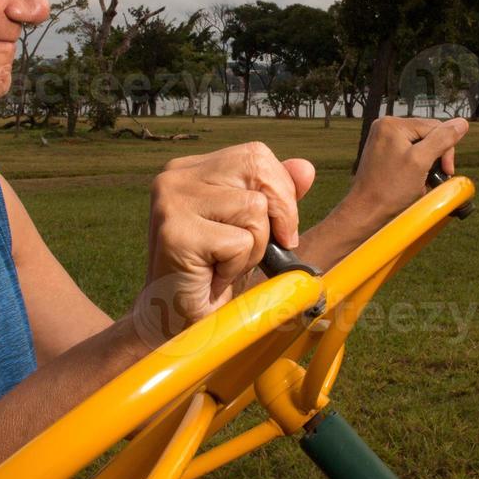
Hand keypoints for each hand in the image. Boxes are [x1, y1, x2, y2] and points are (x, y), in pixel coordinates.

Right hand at [132, 142, 314, 345]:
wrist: (177, 324)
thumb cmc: (214, 274)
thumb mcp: (252, 228)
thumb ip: (275, 195)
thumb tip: (306, 168)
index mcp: (190, 169)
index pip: (254, 154)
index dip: (279, 191)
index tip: (275, 230)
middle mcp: (174, 177)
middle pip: (257, 170)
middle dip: (274, 216)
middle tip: (250, 251)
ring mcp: (171, 202)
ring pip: (253, 208)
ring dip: (252, 249)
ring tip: (223, 265)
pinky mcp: (175, 233)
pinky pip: (239, 242)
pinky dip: (236, 268)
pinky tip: (211, 278)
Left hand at [339, 117, 469, 235]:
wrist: (366, 211)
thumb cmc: (390, 190)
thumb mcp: (421, 161)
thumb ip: (442, 139)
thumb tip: (461, 122)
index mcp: (392, 124)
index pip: (435, 127)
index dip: (446, 149)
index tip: (446, 171)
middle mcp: (385, 127)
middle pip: (427, 135)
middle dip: (435, 157)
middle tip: (434, 178)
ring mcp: (382, 140)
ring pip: (420, 146)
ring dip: (427, 164)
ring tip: (422, 182)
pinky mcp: (383, 153)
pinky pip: (409, 154)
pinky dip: (416, 168)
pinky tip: (414, 182)